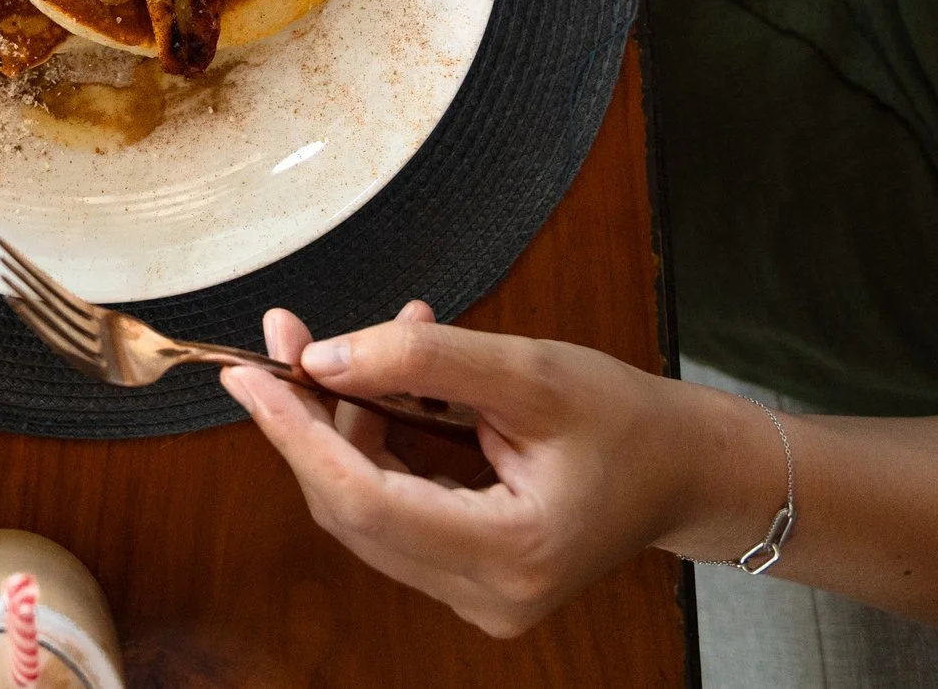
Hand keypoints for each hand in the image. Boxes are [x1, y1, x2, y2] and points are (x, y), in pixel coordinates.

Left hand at [219, 304, 781, 636]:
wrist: (685, 471)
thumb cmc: (626, 421)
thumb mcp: (530, 371)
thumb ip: (424, 361)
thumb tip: (321, 357)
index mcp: (511, 553)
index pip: (365, 500)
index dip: (297, 434)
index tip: (252, 374)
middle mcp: (486, 595)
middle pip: (352, 509)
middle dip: (310, 422)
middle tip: (289, 339)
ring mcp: (476, 597)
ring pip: (364, 511)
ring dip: (342, 427)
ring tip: (366, 345)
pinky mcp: (467, 579)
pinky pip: (391, 511)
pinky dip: (375, 446)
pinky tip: (391, 384)